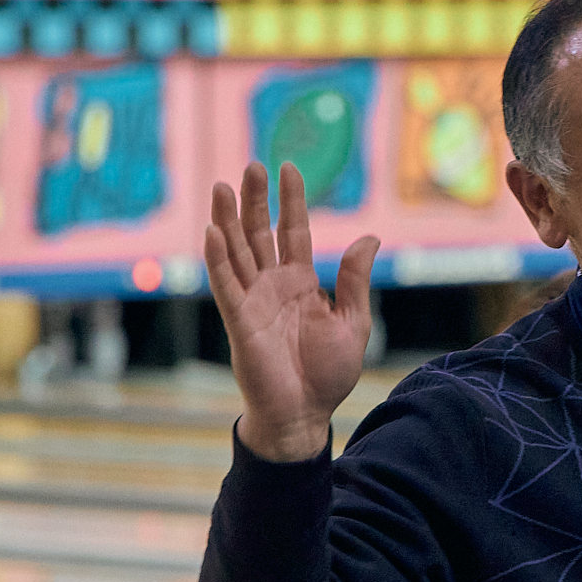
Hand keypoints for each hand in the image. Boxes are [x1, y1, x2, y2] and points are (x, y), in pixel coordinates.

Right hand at [205, 162, 379, 462]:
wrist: (305, 415)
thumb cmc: (328, 374)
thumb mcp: (353, 322)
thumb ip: (355, 280)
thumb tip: (369, 236)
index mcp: (300, 283)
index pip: (293, 231)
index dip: (291, 201)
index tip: (288, 168)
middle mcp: (273, 286)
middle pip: (260, 233)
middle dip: (255, 200)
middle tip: (252, 166)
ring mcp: (253, 301)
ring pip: (236, 251)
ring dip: (228, 219)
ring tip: (223, 186)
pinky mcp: (239, 321)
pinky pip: (226, 285)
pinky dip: (217, 258)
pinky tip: (213, 230)